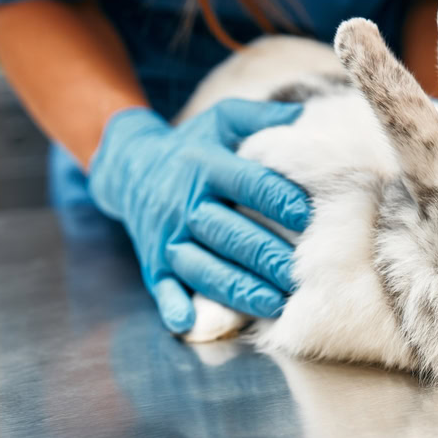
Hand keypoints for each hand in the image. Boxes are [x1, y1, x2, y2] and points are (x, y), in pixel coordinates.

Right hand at [88, 100, 307, 332]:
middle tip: (300, 273)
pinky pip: (162, 286)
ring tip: (274, 304)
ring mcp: (167, 236)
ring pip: (203, 266)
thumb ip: (262, 117)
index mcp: (205, 164)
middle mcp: (184, 202)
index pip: (247, 182)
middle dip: (266, 255)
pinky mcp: (154, 261)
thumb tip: (305, 116)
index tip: (307, 216)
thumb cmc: (194, 145)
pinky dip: (173, 305)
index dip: (277, 199)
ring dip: (238, 288)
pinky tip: (190, 322)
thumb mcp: (223, 119)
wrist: (130, 167)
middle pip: (229, 232)